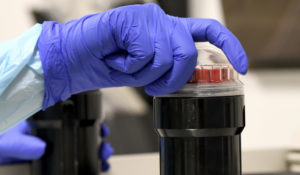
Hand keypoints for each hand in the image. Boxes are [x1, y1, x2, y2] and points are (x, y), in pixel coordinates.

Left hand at [0, 121, 113, 171]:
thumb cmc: (0, 143)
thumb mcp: (6, 143)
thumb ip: (19, 144)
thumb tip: (40, 147)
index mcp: (45, 124)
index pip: (73, 118)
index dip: (90, 121)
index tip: (101, 129)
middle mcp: (55, 135)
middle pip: (84, 133)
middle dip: (100, 139)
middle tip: (104, 148)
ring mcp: (58, 148)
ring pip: (84, 147)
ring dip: (99, 151)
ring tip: (104, 158)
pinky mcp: (56, 162)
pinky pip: (78, 160)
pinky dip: (91, 163)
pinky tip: (99, 167)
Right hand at [38, 3, 247, 108]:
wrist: (76, 61)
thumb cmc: (109, 66)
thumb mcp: (147, 73)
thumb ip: (170, 69)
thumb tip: (188, 75)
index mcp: (168, 33)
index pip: (208, 32)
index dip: (229, 47)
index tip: (241, 66)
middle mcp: (162, 21)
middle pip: (188, 53)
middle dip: (169, 79)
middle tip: (148, 83)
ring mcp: (148, 17)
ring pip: (167, 55)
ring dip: (144, 73)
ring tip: (125, 66)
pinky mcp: (132, 18)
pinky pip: (145, 51)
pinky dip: (130, 65)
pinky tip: (117, 57)